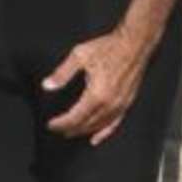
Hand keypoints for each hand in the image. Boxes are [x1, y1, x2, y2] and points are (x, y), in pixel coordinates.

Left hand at [43, 29, 149, 144]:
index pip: (74, 117)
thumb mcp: (80, 56)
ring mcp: (120, 106)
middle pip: (86, 125)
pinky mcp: (127, 103)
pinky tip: (96, 138)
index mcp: (96, 95)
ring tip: (72, 132)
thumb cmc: (109, 47)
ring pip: (99, 126)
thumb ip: (62, 73)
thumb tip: (47, 85)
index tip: (51, 124)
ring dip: (84, 131)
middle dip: (70, 129)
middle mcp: (109, 104)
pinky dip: (104, 133)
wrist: (134, 43)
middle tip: (58, 129)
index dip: (61, 124)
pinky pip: (114, 124)